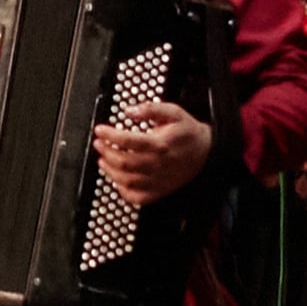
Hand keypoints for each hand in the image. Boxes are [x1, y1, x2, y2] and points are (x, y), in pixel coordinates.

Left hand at [95, 95, 213, 204]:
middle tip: (99, 144)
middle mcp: (159, 164)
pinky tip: (117, 179)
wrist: (207, 152)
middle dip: (106, 152)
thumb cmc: (187, 132)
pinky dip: (123, 190)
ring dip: (110, 171)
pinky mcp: (160, 191)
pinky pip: (136, 197)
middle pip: (124, 163)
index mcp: (160, 144)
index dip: (110, 135)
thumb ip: (150, 109)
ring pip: (127, 181)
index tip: (100, 130)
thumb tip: (129, 111)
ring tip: (103, 159)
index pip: (129, 141)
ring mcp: (159, 180)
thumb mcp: (173, 112)